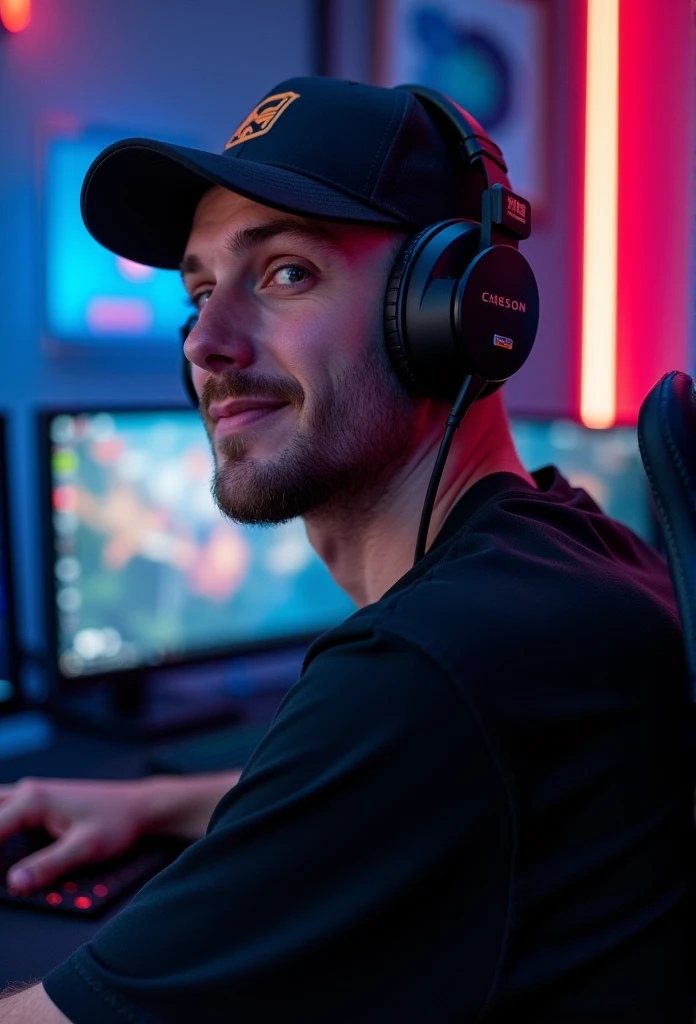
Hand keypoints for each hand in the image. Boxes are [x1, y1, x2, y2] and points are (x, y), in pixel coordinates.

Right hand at [0, 776, 147, 893]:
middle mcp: (28, 792)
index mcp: (33, 800)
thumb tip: (15, 882)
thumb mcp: (86, 847)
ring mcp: (30, 793)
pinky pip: (3, 810)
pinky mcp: (36, 800)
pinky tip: (2, 845)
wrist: (138, 806)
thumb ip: (49, 865)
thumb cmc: (117, 822)